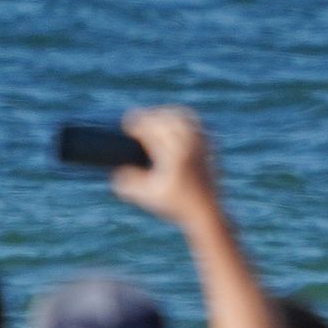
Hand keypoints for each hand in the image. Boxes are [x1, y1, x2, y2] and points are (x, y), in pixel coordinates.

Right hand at [111, 106, 217, 226]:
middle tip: (137, 120)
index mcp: (174, 156)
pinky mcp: (211, 149)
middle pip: (169, 119)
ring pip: (186, 118)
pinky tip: (176, 125)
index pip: (153, 129)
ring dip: (168, 114)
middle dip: (151, 116)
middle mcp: (191, 147)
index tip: (126, 126)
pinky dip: (186, 120)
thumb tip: (116, 169)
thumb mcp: (145, 195)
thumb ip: (126, 182)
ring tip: (155, 119)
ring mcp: (203, 146)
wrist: (207, 213)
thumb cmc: (175, 205)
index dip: (137, 123)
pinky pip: (199, 125)